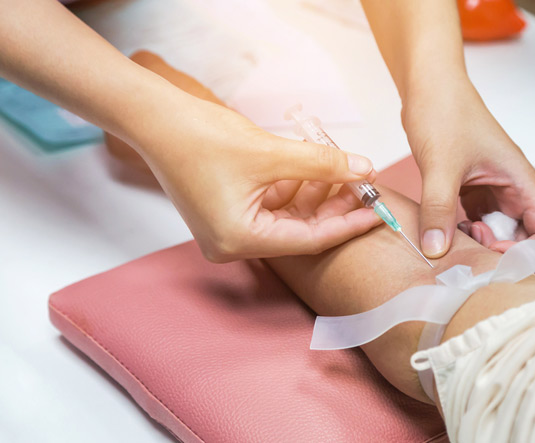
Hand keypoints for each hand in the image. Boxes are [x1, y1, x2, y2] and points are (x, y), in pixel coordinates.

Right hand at [131, 93, 380, 261]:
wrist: (156, 117)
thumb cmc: (201, 137)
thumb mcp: (271, 153)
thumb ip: (322, 164)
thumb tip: (364, 169)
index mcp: (239, 241)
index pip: (309, 240)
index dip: (347, 223)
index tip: (377, 211)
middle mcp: (232, 244)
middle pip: (299, 230)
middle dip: (333, 206)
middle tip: (365, 186)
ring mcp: (228, 230)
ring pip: (287, 216)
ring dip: (315, 193)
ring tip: (345, 169)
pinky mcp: (227, 212)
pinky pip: (271, 205)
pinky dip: (294, 187)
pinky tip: (316, 167)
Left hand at [402, 79, 534, 256]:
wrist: (428, 87)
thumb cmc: (444, 113)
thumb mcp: (440, 164)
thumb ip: (438, 209)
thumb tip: (436, 251)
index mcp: (521, 182)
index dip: (531, 253)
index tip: (495, 253)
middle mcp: (513, 191)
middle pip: (527, 241)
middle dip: (502, 254)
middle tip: (468, 250)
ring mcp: (494, 193)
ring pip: (501, 236)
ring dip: (482, 247)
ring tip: (453, 239)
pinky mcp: (473, 192)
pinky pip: (479, 225)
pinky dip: (465, 235)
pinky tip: (444, 232)